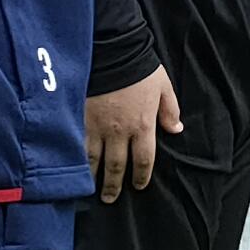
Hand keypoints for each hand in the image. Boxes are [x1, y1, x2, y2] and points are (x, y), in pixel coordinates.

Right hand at [86, 65, 179, 203]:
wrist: (110, 52)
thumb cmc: (139, 67)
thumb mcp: (163, 87)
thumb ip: (170, 110)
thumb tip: (176, 130)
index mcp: (143, 125)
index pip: (144, 159)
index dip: (142, 176)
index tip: (139, 186)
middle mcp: (119, 132)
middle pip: (117, 166)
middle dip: (114, 185)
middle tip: (110, 198)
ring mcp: (96, 127)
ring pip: (93, 161)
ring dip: (93, 177)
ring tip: (91, 189)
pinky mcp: (79, 120)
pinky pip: (76, 146)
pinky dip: (75, 161)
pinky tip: (72, 170)